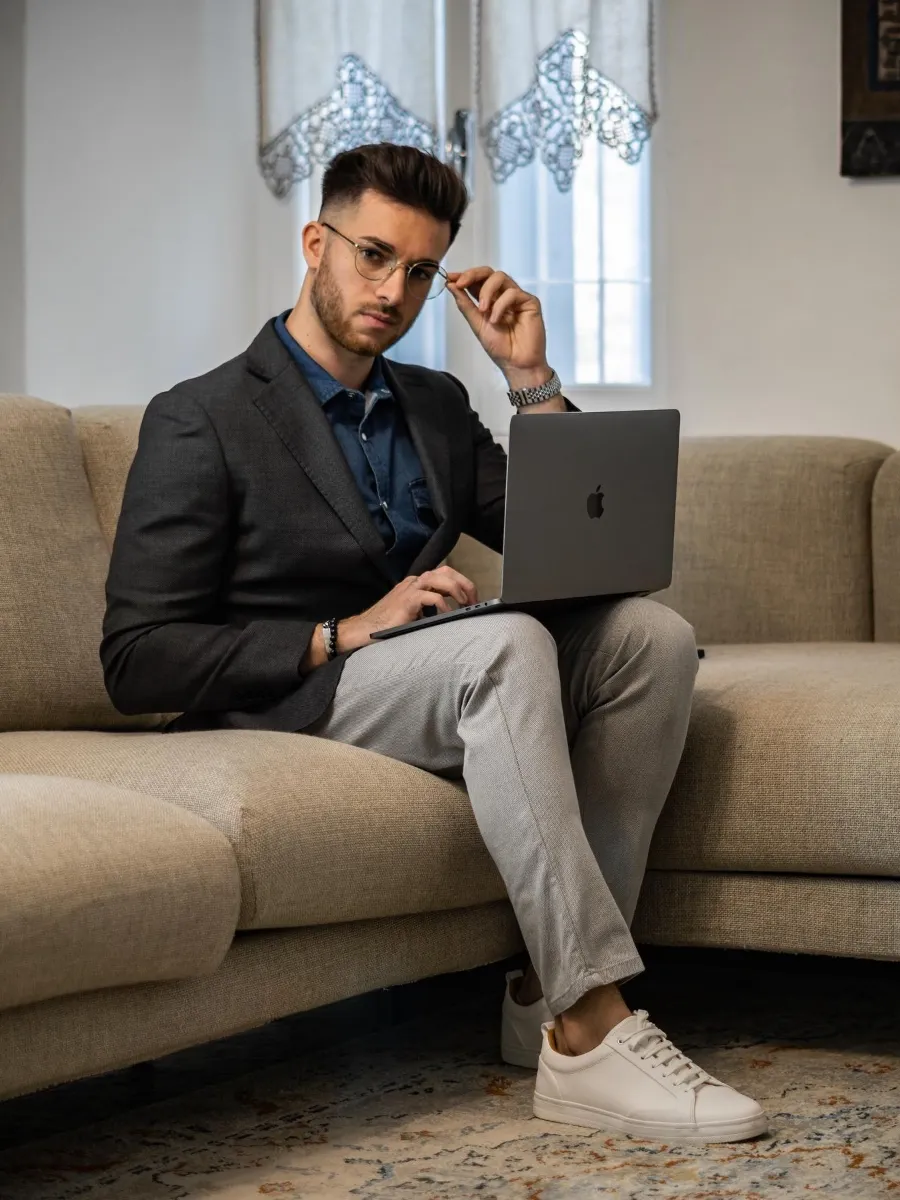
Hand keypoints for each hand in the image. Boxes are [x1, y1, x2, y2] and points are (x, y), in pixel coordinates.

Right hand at [342, 567, 478, 645]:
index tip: (473, 600)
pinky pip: (431, 596)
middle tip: (474, 601)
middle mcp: (414, 582)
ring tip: (465, 604)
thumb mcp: (413, 614)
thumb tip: (452, 614)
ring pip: (440, 578)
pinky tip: (447, 614)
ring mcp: (410, 589)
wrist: (363, 630)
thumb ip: (429, 609)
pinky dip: (443, 604)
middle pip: (446, 571)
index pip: (445, 575)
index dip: (462, 584)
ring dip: (457, 590)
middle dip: (464, 584)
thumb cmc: (387, 625)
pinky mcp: (406, 600)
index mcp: (417, 584)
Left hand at [446, 266, 550, 389]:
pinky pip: (512, 293)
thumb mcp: (476, 324)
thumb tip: (450, 285)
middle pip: (488, 272)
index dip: (463, 276)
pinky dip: (501, 305)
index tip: (449, 277)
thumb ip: (465, 304)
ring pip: (500, 277)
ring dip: (487, 291)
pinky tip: (496, 320)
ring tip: (482, 310)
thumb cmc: (500, 348)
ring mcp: (517, 297)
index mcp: (490, 300)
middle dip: (472, 275)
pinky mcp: (530, 302)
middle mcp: (503, 296)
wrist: (516, 364)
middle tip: (460, 283)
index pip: (477, 281)